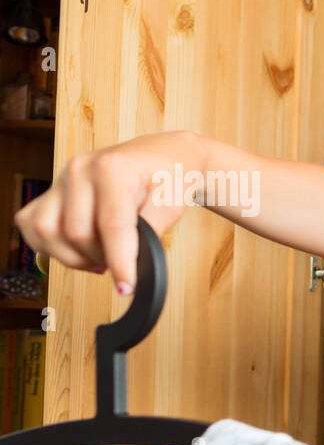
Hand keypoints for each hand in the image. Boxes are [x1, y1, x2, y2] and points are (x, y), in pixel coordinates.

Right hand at [16, 130, 201, 294]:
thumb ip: (148, 234)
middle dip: (100, 259)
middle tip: (121, 264)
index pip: (111, 226)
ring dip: (72, 255)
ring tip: (100, 257)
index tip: (126, 288)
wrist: (165, 156)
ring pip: (46, 230)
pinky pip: (32, 223)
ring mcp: (62, 177)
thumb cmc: (171, 178)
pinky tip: (77, 249)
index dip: (119, 263)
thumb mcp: (171, 206)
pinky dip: (49, 244)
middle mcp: (80, 168)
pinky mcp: (53, 188)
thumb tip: (129, 265)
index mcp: (113, 169)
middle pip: (76, 233)